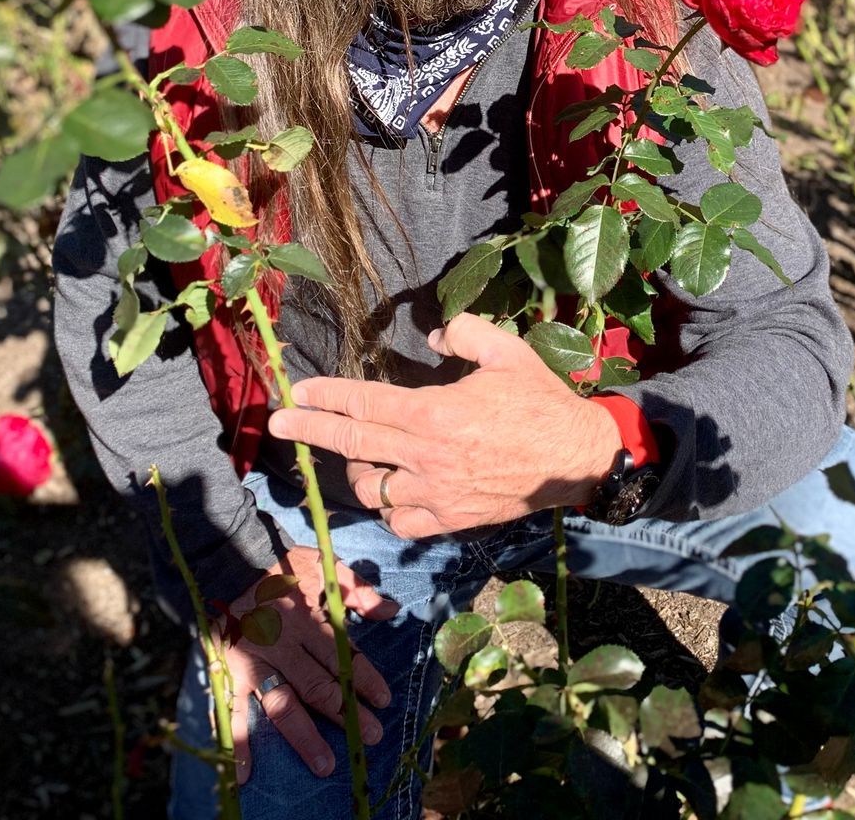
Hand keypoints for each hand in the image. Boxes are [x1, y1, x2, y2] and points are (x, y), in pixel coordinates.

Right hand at [222, 545, 398, 782]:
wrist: (227, 563)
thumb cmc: (282, 569)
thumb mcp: (323, 567)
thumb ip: (356, 590)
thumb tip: (389, 611)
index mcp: (307, 620)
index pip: (343, 655)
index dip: (366, 679)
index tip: (385, 701)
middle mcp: (282, 645)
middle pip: (318, 686)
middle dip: (346, 713)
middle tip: (371, 737)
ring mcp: (253, 662)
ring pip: (282, 705)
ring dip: (304, 737)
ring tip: (325, 765)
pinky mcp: (228, 673)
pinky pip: (232, 711)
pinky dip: (238, 743)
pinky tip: (246, 773)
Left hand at [266, 313, 622, 540]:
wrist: (577, 458)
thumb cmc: (542, 401)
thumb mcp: (508, 351)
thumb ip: (465, 332)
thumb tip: (433, 332)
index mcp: (436, 412)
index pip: (365, 405)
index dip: (325, 397)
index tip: (296, 392)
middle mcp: (428, 455)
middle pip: (354, 445)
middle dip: (309, 431)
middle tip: (276, 423)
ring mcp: (437, 492)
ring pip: (372, 488)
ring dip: (357, 471)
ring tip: (359, 457)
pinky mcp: (451, 518)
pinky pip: (401, 521)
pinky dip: (389, 508)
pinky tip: (392, 491)